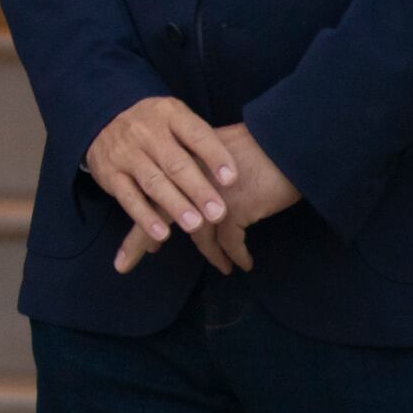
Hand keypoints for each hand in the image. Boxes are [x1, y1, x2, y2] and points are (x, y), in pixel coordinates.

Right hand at [85, 95, 236, 266]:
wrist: (103, 119)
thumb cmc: (154, 126)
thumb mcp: (175, 118)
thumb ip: (199, 140)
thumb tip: (233, 175)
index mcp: (169, 114)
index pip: (196, 134)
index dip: (214, 156)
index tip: (231, 179)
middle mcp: (145, 131)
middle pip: (175, 163)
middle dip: (198, 189)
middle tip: (218, 213)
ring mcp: (125, 153)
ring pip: (153, 182)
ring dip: (175, 205)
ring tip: (195, 225)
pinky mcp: (109, 174)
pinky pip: (128, 198)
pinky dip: (144, 217)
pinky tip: (161, 233)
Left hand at [114, 123, 302, 274]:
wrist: (289, 145)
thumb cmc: (259, 149)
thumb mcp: (220, 155)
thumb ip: (201, 172)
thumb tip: (193, 197)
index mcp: (181, 163)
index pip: (152, 191)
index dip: (141, 216)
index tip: (133, 237)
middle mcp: (189, 180)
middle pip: (158, 215)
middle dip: (140, 242)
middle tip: (123, 266)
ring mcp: (208, 197)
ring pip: (199, 235)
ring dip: (211, 254)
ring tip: (222, 267)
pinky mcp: (233, 211)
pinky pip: (230, 243)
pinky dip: (236, 256)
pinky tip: (242, 264)